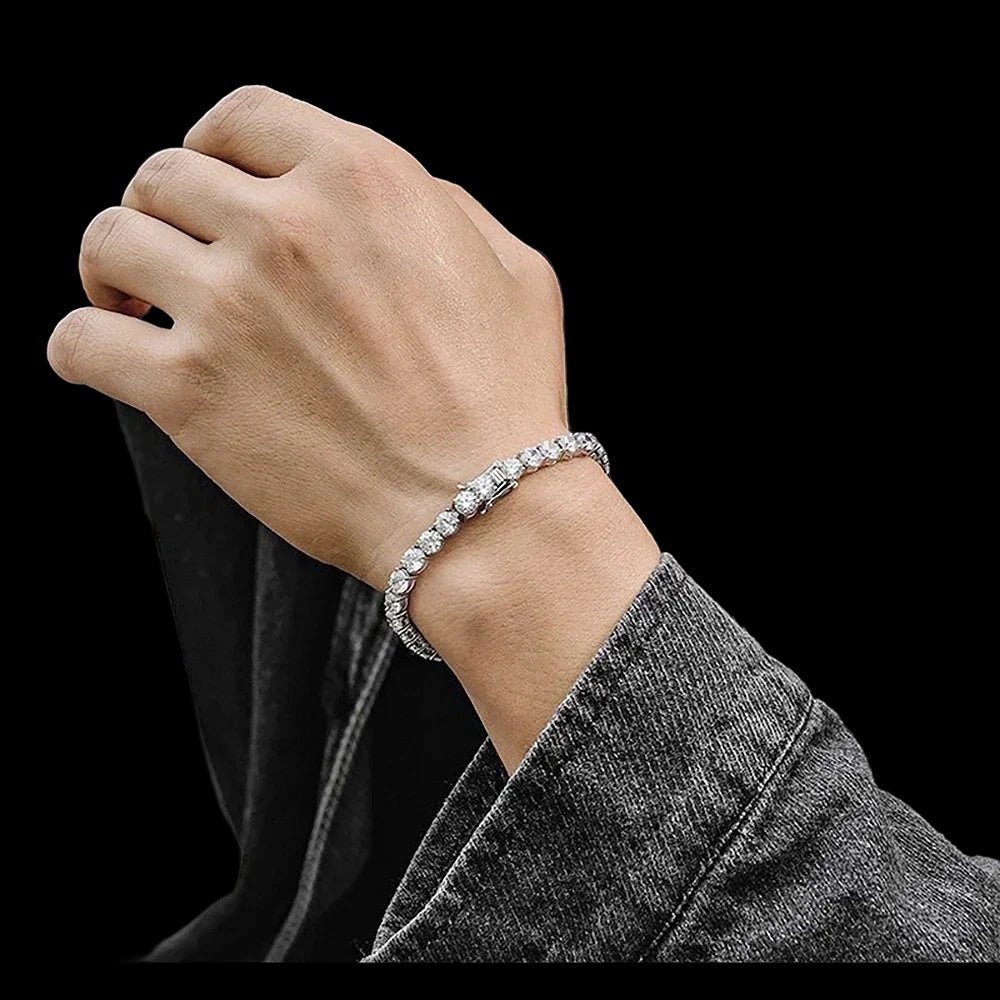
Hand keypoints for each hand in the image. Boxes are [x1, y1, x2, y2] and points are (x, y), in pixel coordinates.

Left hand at [49, 86, 660, 771]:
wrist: (480, 509)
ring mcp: (228, 305)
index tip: (211, 181)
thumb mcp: (513, 271)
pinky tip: (99, 355)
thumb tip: (389, 200)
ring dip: (111, 267)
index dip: (215, 144)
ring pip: (109, 241)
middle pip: (165, 174)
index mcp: (361, 179)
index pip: (244, 116)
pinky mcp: (188, 390)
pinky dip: (80, 343)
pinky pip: (81, 340)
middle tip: (177, 254)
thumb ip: (444, 210)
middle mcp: (283, 225)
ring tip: (129, 301)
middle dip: (166, 209)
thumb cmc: (507, 399)